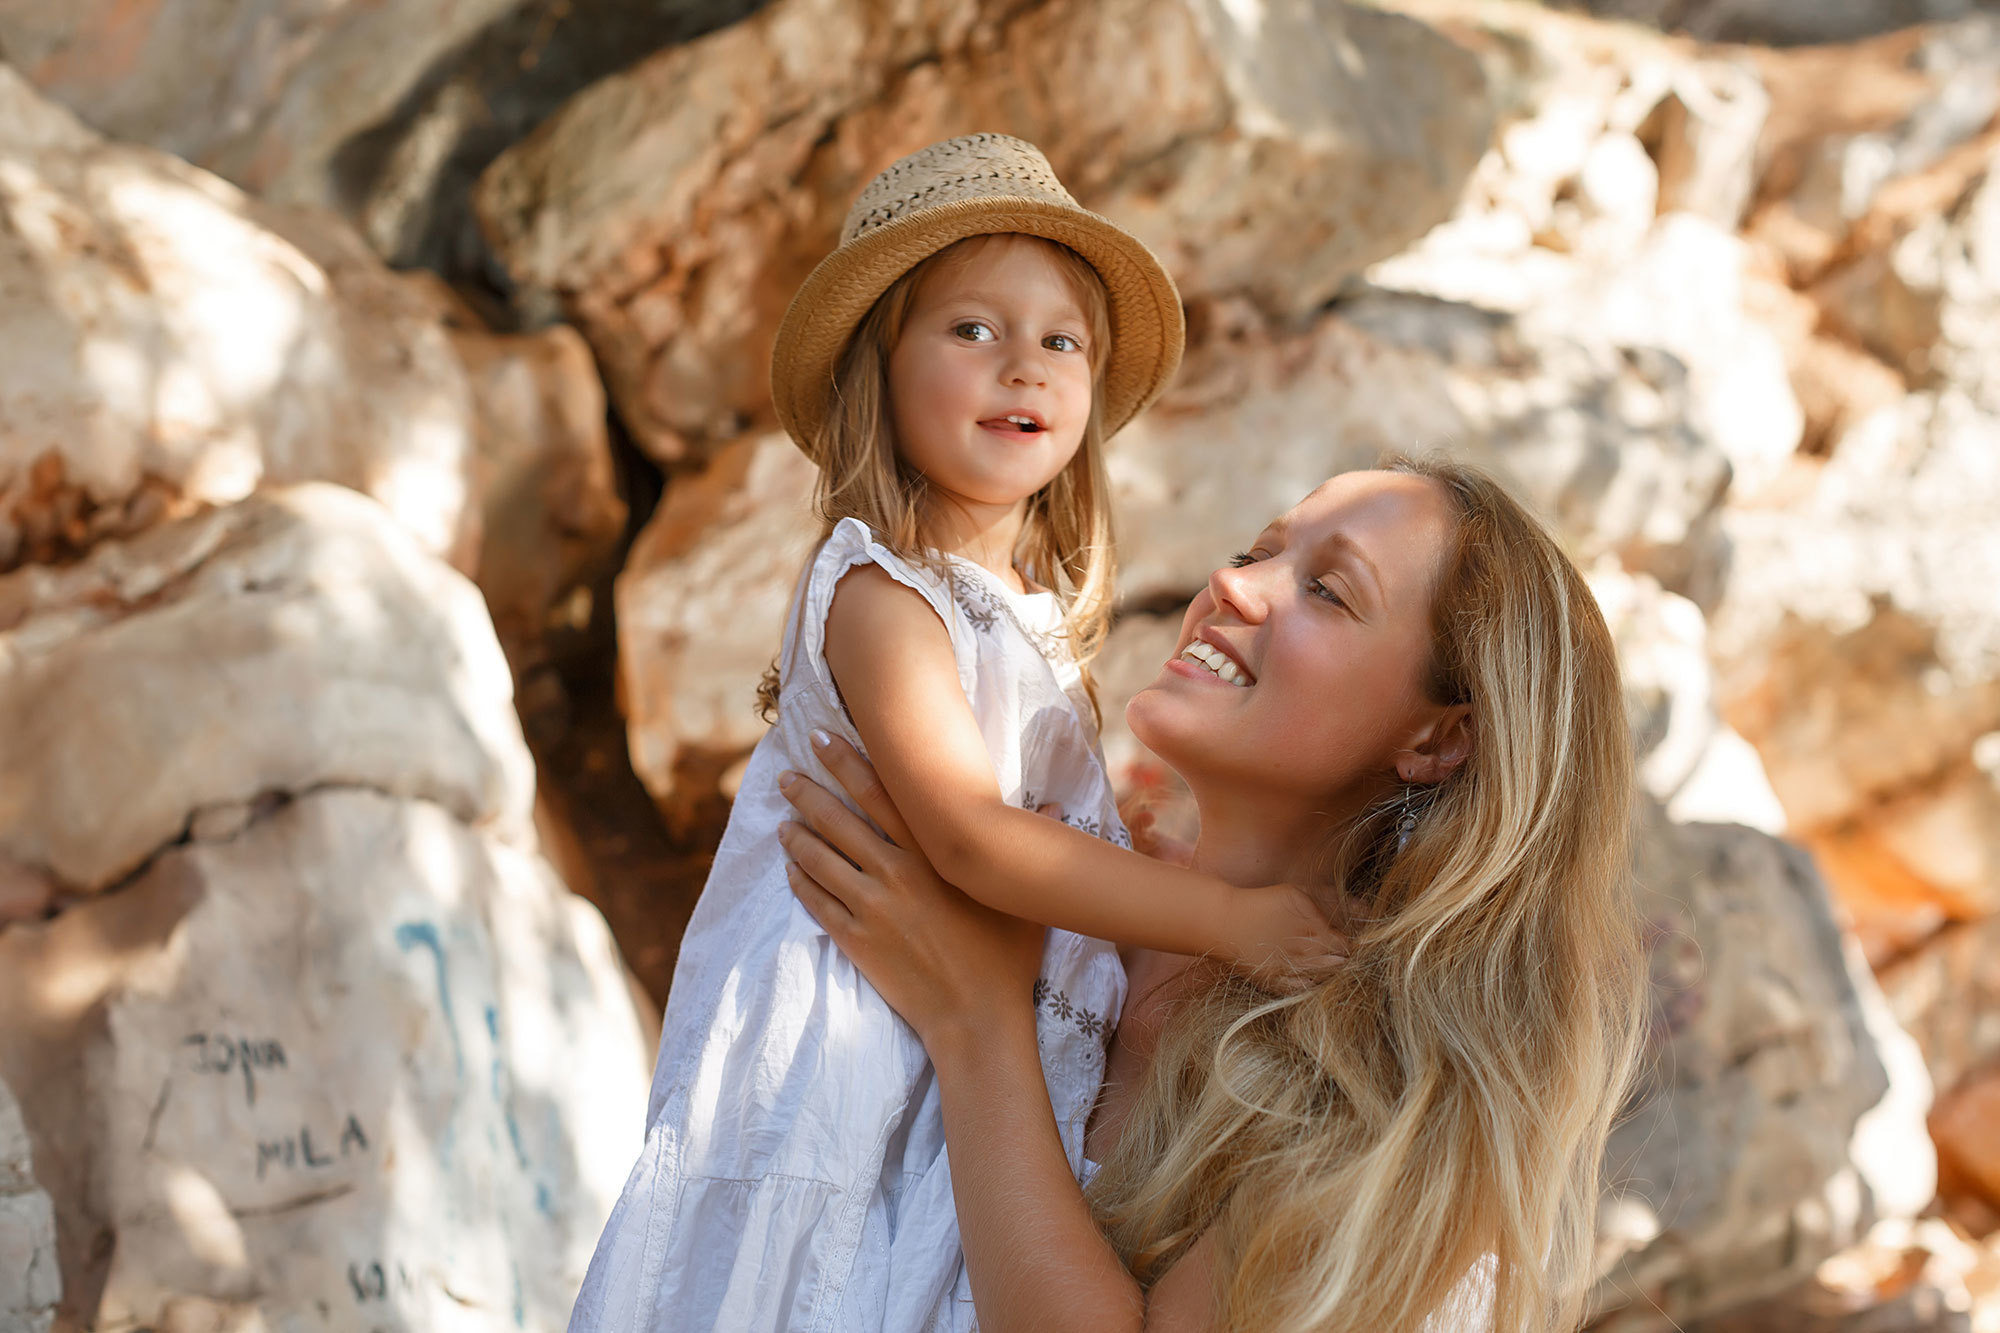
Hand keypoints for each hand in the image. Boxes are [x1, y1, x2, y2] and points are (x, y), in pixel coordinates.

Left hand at [777, 735, 1044, 1053]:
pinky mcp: (856, 940)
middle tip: (786, 775)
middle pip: (839, 819)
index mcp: (933, 852)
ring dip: (797, 835)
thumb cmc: (1006, 957)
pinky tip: (789, 869)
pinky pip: (817, 902)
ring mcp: (871, 906)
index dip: (846, 761)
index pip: (881, 793)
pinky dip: (799, 881)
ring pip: (820, 858)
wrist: (976, 1017)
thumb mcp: (1020, 897)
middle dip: (809, 792)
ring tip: (782, 820)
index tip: (821, 738)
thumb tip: (1055, 809)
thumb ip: (1026, 846)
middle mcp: (896, 871)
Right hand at [1219, 884, 1348, 988]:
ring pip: (1327, 976)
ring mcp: (1291, 966)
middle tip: (1347, 954)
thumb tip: (1366, 909)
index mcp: (1314, 924)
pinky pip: (1304, 989)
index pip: (1351, 942)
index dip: (1358, 943)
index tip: (1357, 941)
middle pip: (1343, 961)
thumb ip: (1333, 899)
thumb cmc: (1264, 903)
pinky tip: (1312, 977)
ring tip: (1329, 963)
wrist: (1224, 921)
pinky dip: (1312, 985)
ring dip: (1333, 971)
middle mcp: (1306, 947)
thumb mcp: (1299, 892)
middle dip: (1349, 959)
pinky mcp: (1276, 982)